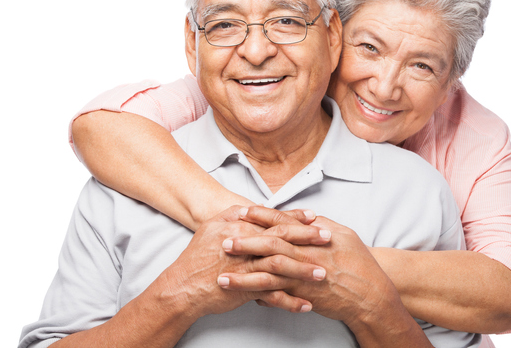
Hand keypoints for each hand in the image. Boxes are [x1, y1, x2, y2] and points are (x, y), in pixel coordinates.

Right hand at [153, 205, 326, 318]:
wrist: (182, 287)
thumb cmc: (198, 257)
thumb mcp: (213, 226)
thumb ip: (234, 215)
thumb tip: (253, 207)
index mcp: (238, 227)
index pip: (273, 219)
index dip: (295, 218)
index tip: (314, 217)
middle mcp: (244, 245)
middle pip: (282, 238)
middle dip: (308, 238)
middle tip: (328, 238)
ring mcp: (245, 268)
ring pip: (281, 266)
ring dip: (304, 270)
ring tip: (324, 273)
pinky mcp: (244, 289)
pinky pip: (272, 296)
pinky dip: (291, 301)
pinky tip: (307, 304)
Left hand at [219, 208, 399, 325]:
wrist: (370, 294)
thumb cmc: (360, 263)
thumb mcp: (345, 234)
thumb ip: (321, 224)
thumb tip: (304, 216)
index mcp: (315, 235)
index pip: (283, 221)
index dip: (261, 216)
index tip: (241, 211)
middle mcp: (307, 253)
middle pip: (270, 244)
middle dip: (245, 241)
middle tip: (223, 240)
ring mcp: (304, 275)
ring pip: (268, 272)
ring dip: (243, 274)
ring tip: (222, 275)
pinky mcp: (303, 295)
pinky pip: (277, 294)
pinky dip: (258, 294)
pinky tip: (242, 294)